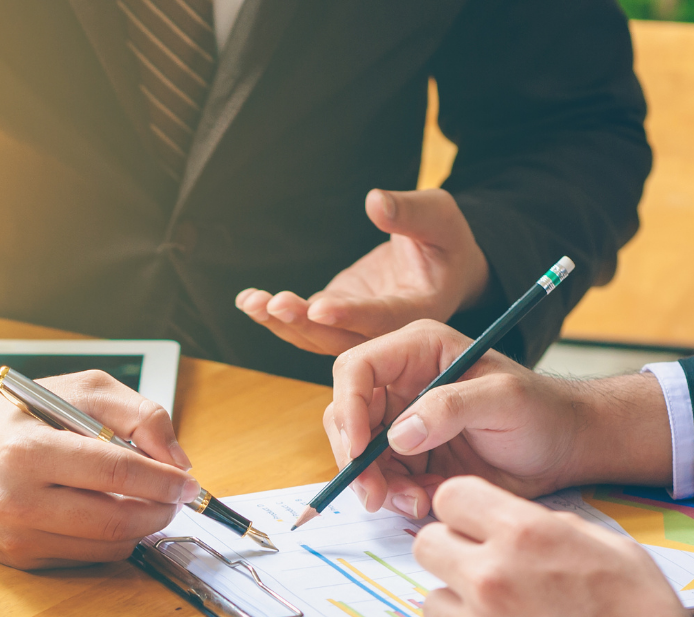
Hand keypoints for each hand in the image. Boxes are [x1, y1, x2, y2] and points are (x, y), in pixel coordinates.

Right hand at [0, 368, 198, 569]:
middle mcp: (16, 501)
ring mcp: (15, 537)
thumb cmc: (15, 414)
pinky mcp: (18, 559)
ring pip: (107, 546)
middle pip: (117, 520)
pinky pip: (86, 557)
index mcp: (27, 452)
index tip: (188, 482)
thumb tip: (178, 462)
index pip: (116, 473)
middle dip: (160, 510)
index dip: (164, 481)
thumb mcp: (79, 390)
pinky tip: (104, 510)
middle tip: (175, 496)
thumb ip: (138, 415)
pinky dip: (109, 537)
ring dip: (139, 526)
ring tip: (142, 499)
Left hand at [235, 188, 489, 354]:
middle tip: (275, 303)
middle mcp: (384, 331)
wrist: (439, 267)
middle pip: (340, 338)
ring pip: (316, 337)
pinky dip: (276, 316)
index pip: (381, 318)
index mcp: (417, 310)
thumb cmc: (444, 239)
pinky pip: (304, 325)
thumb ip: (411, 213)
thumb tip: (375, 202)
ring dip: (281, 323)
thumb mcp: (439, 217)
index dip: (350, 314)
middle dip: (304, 323)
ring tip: (251, 302)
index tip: (319, 306)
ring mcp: (356, 328)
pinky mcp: (337, 319)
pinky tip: (249, 301)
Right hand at [326, 320, 671, 518]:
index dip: (348, 408)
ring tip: (416, 502)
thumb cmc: (543, 412)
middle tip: (374, 494)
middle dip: (356, 459)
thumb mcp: (503, 400)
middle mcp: (401, 384)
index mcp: (418, 351)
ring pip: (359, 455)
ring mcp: (402, 422)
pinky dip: (395, 498)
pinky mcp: (408, 458)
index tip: (361, 449)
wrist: (564, 450)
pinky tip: (425, 501)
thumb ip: (450, 407)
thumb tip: (398, 434)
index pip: (356, 370)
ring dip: (377, 485)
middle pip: (346, 418)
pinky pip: (381, 480)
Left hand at [416, 477, 693, 616]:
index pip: (450, 497)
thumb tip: (509, 524)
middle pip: (426, 546)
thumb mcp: (612, 548)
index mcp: (525, 536)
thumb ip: (549, 527)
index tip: (470, 527)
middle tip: (480, 574)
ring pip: (432, 604)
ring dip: (459, 611)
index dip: (461, 512)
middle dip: (450, 555)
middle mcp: (491, 579)